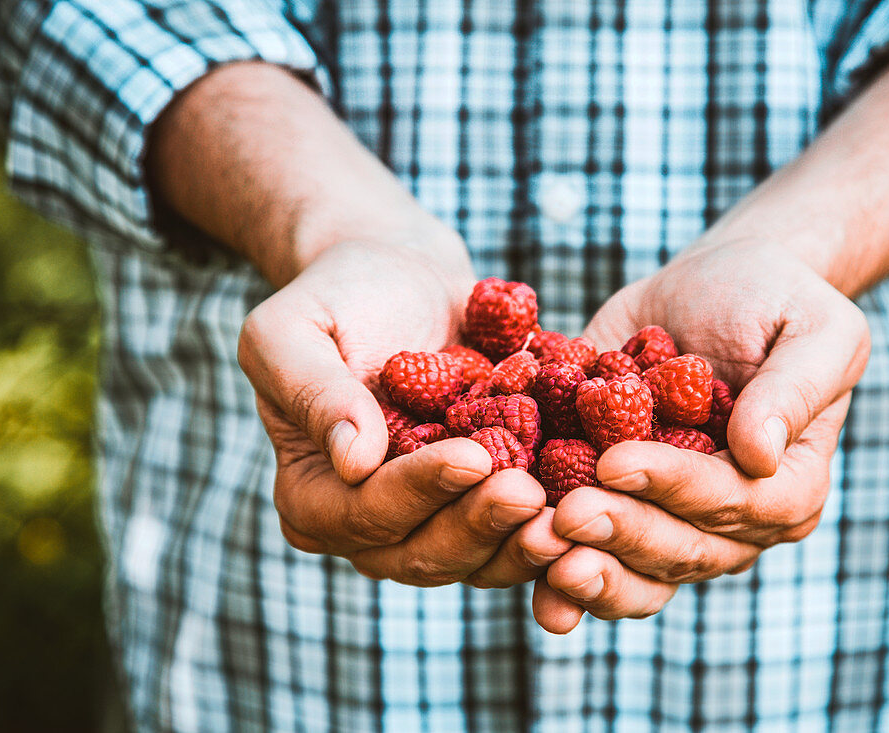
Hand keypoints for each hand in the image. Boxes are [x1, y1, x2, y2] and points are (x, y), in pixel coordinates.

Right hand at [238, 238, 557, 586]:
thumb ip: (314, 391)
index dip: (419, 491)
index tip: (474, 457)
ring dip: (524, 541)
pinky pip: (518, 532)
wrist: (405, 278)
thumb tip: (354, 460)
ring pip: (479, 556)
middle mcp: (370, 527)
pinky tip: (595, 500)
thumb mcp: (294, 329)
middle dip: (480, 525)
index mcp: (313, 496)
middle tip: (532, 494)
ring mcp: (432, 523)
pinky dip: (555, 523)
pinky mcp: (483, 507)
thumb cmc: (339, 295)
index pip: (364, 512)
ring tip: (572, 510)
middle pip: (424, 551)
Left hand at [532, 241, 869, 631]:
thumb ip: (794, 388)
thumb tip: (758, 452)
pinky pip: (590, 551)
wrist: (713, 288)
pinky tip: (517, 562)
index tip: (616, 461)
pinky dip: (551, 569)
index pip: (737, 502)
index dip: (677, 488)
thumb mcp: (814, 328)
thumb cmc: (773, 301)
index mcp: (788, 485)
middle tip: (564, 516)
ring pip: (635, 571)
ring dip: (584, 571)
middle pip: (682, 549)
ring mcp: (671, 521)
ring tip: (533, 549)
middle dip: (621, 533)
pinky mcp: (619, 506)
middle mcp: (732, 520)